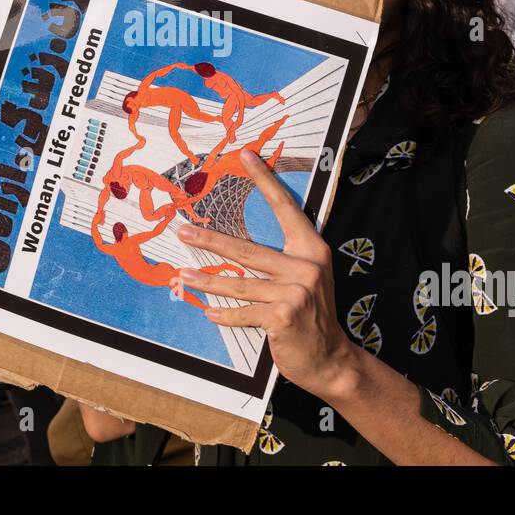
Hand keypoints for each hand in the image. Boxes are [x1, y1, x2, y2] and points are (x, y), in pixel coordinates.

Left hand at [175, 149, 356, 401]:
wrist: (331, 359)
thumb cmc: (312, 315)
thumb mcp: (306, 279)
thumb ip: (283, 260)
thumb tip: (237, 247)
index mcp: (311, 249)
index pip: (285, 207)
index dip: (265, 180)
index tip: (245, 155)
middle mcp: (305, 266)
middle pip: (247, 248)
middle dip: (210, 241)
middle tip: (183, 232)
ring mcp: (295, 292)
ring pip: (239, 283)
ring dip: (206, 282)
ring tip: (183, 277)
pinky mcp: (283, 317)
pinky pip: (243, 312)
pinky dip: (224, 315)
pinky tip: (209, 313)